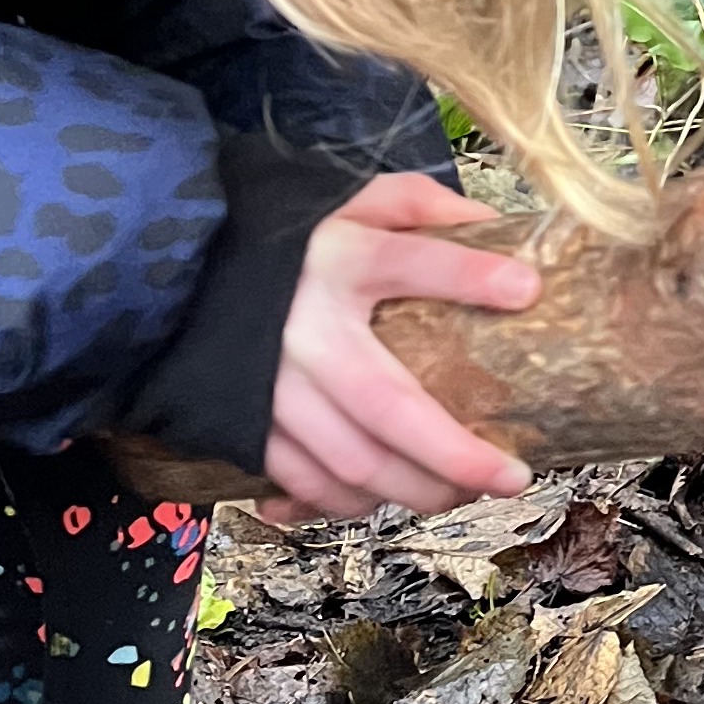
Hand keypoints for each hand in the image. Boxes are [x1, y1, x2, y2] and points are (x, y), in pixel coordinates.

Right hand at [259, 173, 539, 522]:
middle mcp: (304, 327)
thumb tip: (491, 223)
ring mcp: (272, 383)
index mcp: (334, 258)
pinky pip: (306, 481)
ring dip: (417, 489)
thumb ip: (417, 206)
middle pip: (389, 404)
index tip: (526, 290)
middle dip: (457, 454)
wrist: (178, 266)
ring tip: (464, 492)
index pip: (406, 261)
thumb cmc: (288, 240)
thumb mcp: (350, 202)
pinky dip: (353, 501)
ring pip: (354, 460)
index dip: (467, 276)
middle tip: (512, 475)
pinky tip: (390, 497)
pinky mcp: (245, 423)